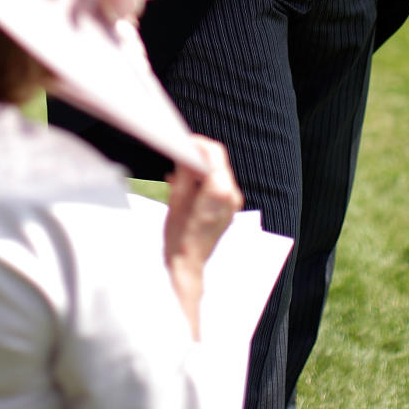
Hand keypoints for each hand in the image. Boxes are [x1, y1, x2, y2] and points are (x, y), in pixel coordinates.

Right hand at [163, 137, 242, 337]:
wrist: (187, 266)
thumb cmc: (179, 237)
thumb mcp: (176, 199)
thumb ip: (184, 171)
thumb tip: (185, 150)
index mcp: (219, 191)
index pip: (213, 152)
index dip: (196, 143)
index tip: (181, 142)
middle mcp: (231, 195)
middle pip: (218, 160)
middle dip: (197, 154)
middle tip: (176, 155)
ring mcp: (232, 203)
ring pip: (217, 170)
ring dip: (199, 166)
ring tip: (177, 173)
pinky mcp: (229, 208)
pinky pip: (218, 183)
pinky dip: (203, 178)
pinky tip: (185, 186)